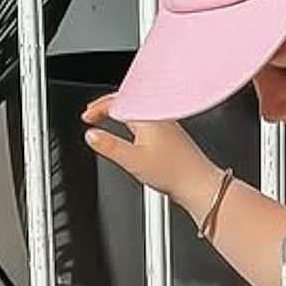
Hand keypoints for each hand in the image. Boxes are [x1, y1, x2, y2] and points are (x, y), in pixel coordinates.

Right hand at [82, 95, 211, 213]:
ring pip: (137, 109)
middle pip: (127, 101)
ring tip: (106, 118)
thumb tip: (91, 135)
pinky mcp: (171, 133)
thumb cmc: (173, 173)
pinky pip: (146, 118)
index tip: (86, 116)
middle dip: (107, 106)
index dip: (98, 107)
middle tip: (92, 114)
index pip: (117, 102)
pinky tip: (130, 130)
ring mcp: (166, 123)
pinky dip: (132, 119)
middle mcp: (159, 115)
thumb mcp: (132, 160)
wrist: (198, 184)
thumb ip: (109, 146)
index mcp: (148, 116)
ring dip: (120, 111)